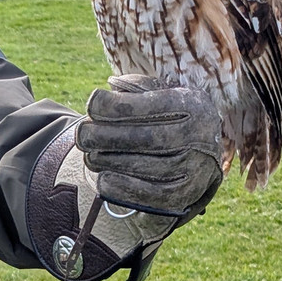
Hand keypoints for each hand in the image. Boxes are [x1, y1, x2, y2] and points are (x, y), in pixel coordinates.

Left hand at [77, 74, 222, 223]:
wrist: (199, 155)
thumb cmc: (168, 118)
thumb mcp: (160, 95)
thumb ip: (137, 89)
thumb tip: (113, 86)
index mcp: (193, 105)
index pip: (151, 106)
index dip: (117, 106)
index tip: (92, 104)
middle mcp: (199, 136)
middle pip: (146, 138)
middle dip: (106, 136)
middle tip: (81, 135)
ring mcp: (195, 167)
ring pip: (146, 166)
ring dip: (110, 161)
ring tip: (89, 156)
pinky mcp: (186, 193)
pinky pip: (151, 194)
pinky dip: (123, 188)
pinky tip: (103, 179)